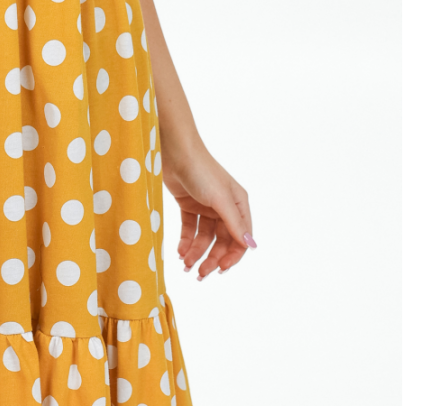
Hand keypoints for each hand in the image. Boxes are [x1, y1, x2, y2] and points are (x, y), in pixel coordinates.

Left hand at [161, 144, 255, 278]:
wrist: (174, 150)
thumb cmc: (201, 170)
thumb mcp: (219, 199)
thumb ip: (234, 224)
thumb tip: (251, 246)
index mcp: (238, 204)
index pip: (239, 238)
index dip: (231, 256)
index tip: (219, 269)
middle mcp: (224, 206)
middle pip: (221, 240)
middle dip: (211, 258)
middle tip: (200, 273)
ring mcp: (206, 206)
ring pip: (204, 237)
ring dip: (196, 252)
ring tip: (186, 264)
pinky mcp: (189, 204)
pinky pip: (190, 228)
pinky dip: (186, 241)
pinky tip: (180, 252)